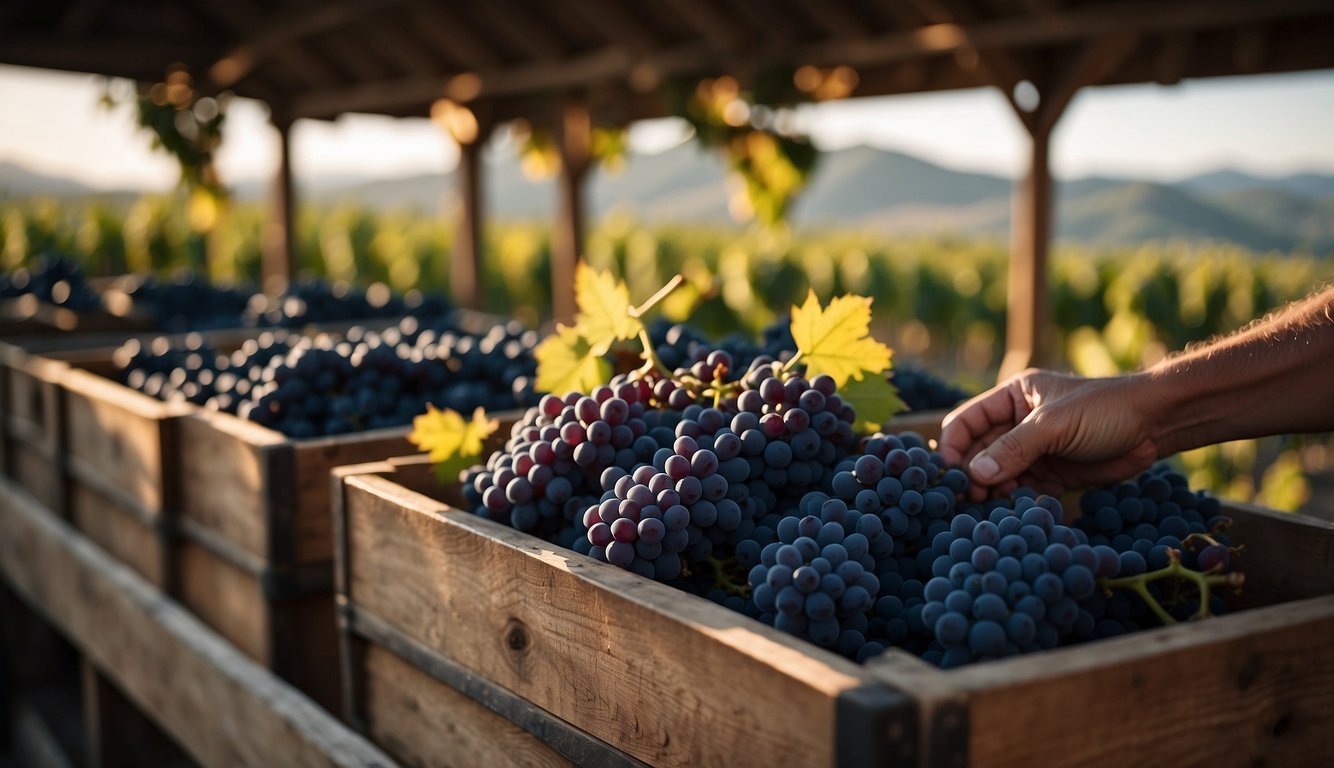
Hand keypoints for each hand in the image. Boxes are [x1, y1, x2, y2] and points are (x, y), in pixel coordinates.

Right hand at [938, 369, 1163, 499]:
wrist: (1156, 424)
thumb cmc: (1104, 409)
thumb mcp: (1054, 424)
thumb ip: (1014, 448)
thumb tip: (975, 475)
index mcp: (1012, 397)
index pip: (967, 421)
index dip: (953, 446)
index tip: (950, 473)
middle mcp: (1017, 423)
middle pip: (979, 451)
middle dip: (973, 474)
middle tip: (971, 498)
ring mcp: (1034, 450)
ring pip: (998, 474)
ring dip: (992, 491)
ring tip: (992, 507)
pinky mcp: (1052, 473)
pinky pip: (1022, 489)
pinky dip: (1015, 500)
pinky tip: (1014, 509)